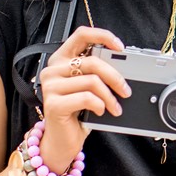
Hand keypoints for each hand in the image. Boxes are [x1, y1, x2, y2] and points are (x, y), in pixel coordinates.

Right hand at [37, 27, 130, 171]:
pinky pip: (86, 98)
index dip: (103, 36)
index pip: (81, 34)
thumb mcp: (89, 87)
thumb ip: (97, 73)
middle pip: (92, 62)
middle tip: (126, 90)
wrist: (62, 140)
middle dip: (115, 77)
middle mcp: (53, 69)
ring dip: (110, 96)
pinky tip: (100, 110)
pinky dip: (100, 105)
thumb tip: (123, 67)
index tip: (120, 47)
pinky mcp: (52, 103)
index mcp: (62, 59)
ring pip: (92, 81)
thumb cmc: (78, 112)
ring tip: (115, 107)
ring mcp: (50, 86)